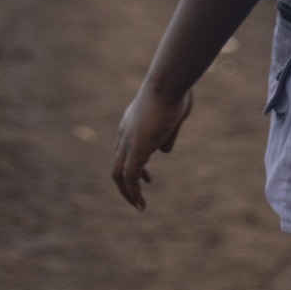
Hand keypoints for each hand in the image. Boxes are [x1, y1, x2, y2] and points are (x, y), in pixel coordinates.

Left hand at [110, 87, 192, 210]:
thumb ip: (168, 133)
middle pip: (116, 164)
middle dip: (125, 183)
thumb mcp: (173, 115)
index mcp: (131, 123)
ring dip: (127, 193)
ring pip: (119, 174)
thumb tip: (164, 151)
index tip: (148, 177)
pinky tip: (142, 203)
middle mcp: (125, 133)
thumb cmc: (174, 92)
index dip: (135, 165)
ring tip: (139, 207)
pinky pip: (130, 177)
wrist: (168, 83)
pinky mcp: (136, 149)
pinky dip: (133, 192)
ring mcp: (128, 141)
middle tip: (136, 197)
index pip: (125, 150)